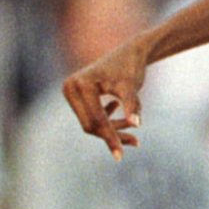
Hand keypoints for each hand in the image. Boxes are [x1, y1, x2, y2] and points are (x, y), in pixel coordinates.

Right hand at [60, 40, 148, 158]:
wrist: (130, 52)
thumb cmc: (131, 68)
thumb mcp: (131, 87)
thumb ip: (132, 105)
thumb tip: (136, 124)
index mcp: (81, 84)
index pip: (95, 119)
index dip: (109, 137)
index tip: (120, 155)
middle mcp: (71, 86)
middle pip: (90, 124)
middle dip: (112, 134)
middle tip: (135, 142)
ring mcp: (71, 90)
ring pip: (91, 122)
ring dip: (112, 129)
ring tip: (134, 132)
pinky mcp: (76, 94)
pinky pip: (90, 116)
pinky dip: (107, 120)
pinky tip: (117, 108)